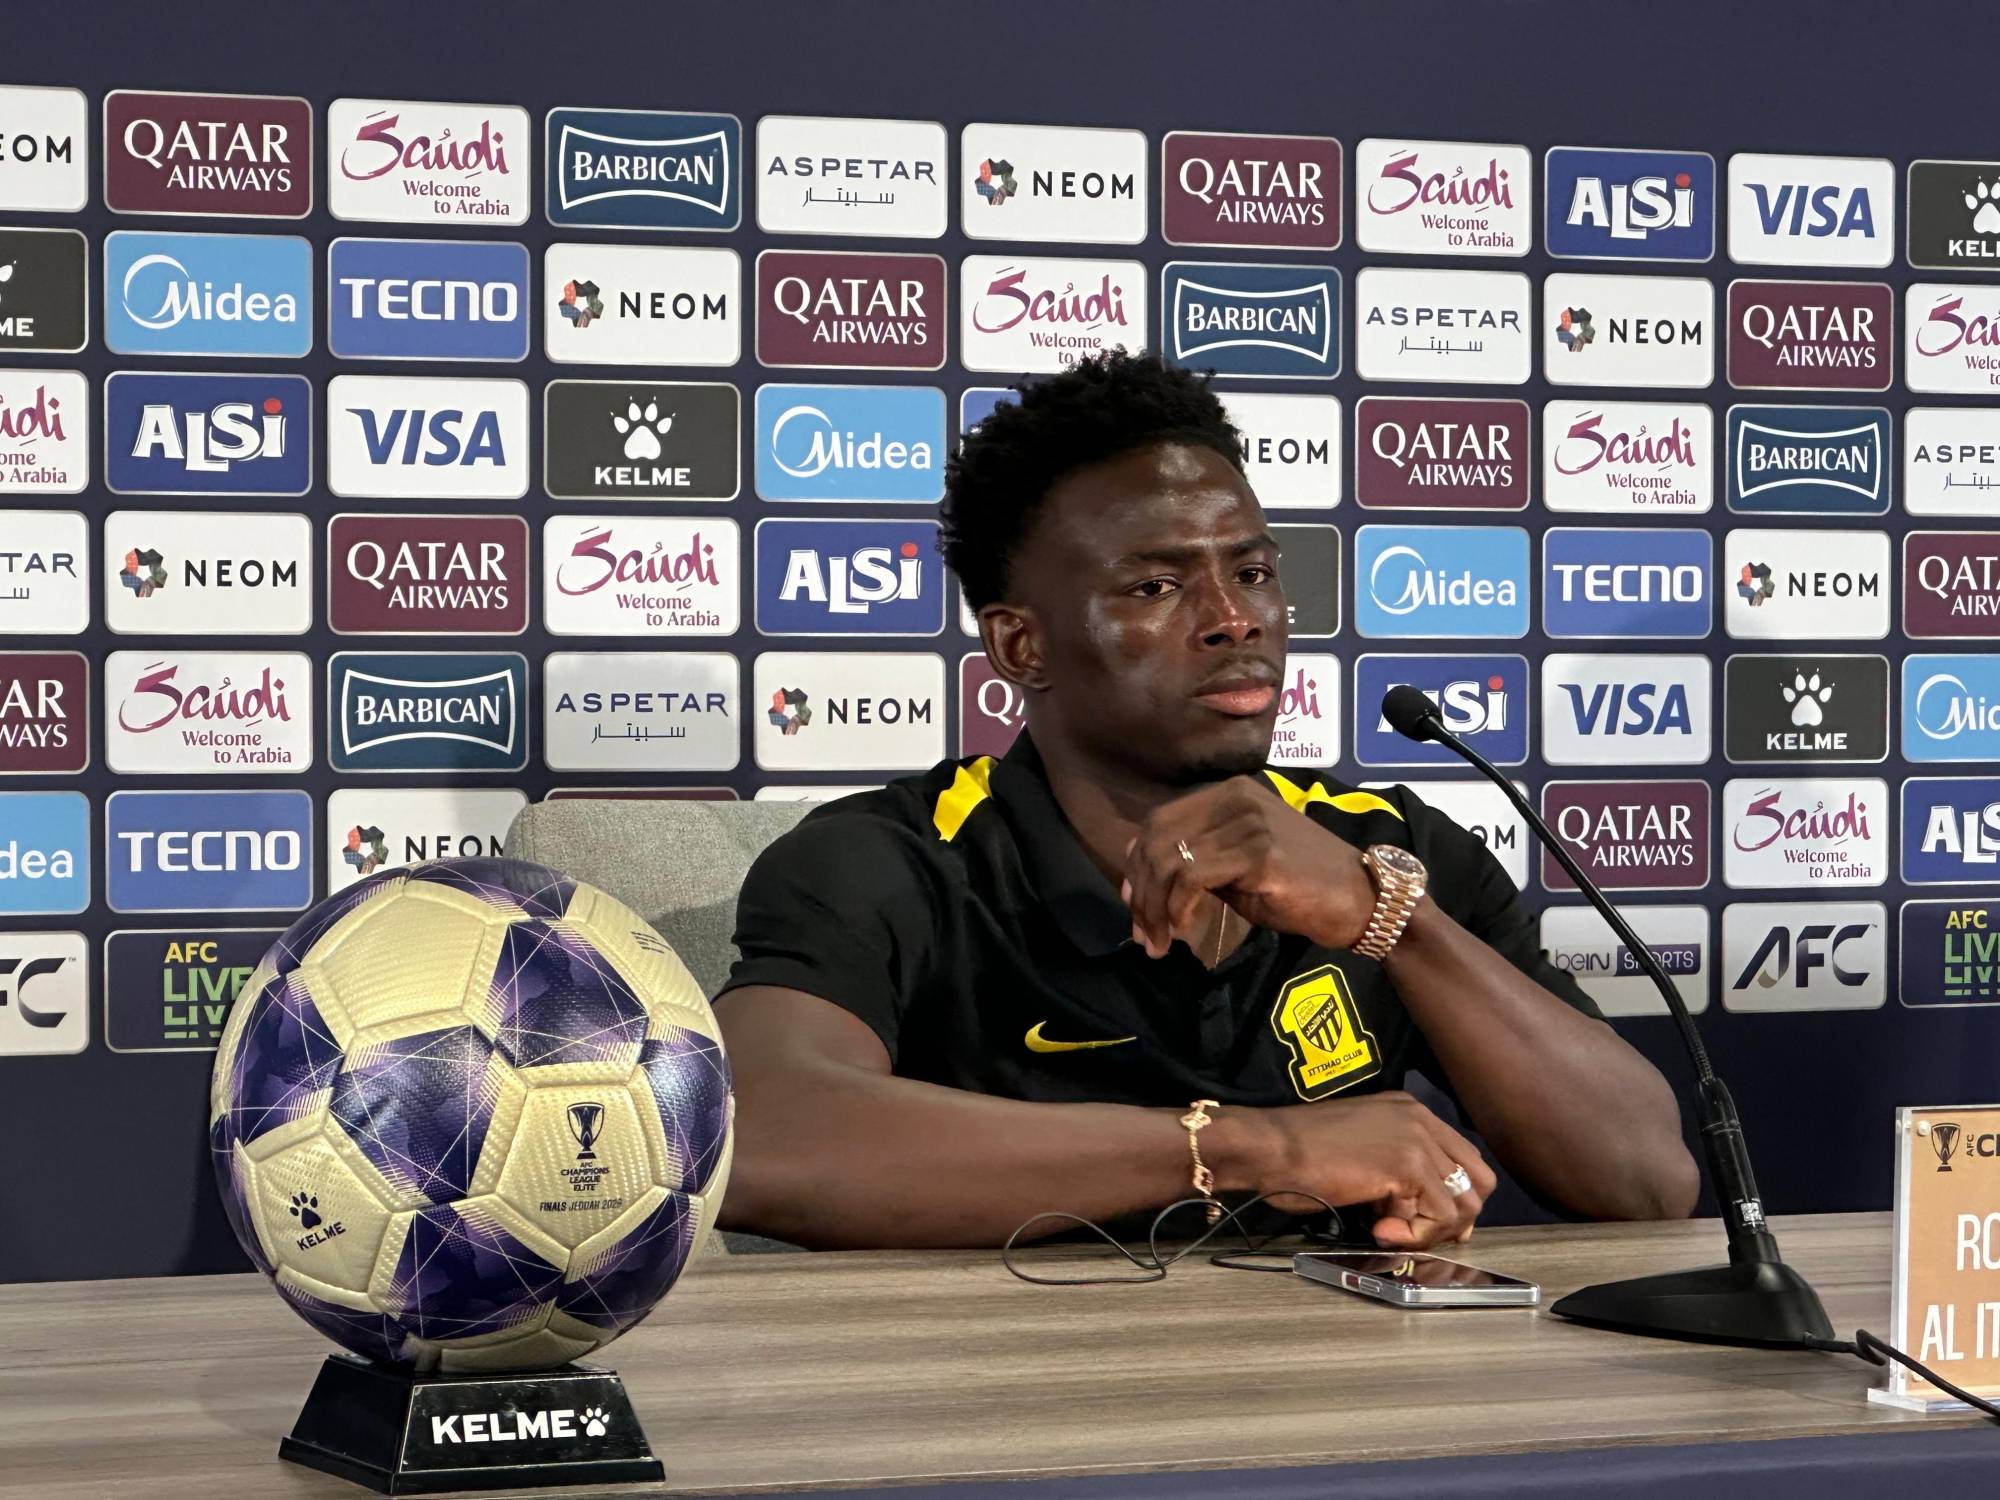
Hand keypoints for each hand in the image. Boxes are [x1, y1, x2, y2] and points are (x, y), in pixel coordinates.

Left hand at [1120, 777, 1375, 957]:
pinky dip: (1179, 908)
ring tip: (1158, 942)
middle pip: (1158, 839)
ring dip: (1155, 908)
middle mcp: (1235, 798)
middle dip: (1141, 892)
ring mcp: (1248, 822)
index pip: (1159, 821)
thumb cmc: (1301, 888)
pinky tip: (1184, 929)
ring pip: (1170, 860)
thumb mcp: (1238, 867)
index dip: (1136, 865)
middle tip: (1143, 934)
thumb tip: (1141, 878)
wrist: (1361, 900)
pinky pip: (1194, 878)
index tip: (1134, 905)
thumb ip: (1196, 862)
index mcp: (1229, 794)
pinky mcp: (1258, 853)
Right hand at [1218, 1091, 1496, 1248]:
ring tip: (1389, 1230)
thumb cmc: (1298, 1154)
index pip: (1463, 1158)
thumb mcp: (1360, 1154)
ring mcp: (1416, 1139)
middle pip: (1478, 1178)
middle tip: (1419, 1234)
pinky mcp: (1407, 1163)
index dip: (1454, 1198)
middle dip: (1457, 1216)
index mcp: (1409, 1112)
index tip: (1429, 1223)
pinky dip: (1416, 1234)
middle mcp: (1420, 1119)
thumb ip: (1395, 1174)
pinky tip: (1379, 1230)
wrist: (1269, 1147)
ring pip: (1464, 1201)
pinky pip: (1440, 1215)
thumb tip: (1421, 1213)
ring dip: (1431, 1229)